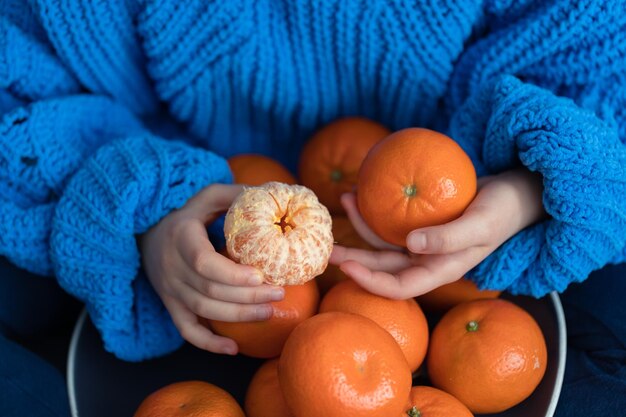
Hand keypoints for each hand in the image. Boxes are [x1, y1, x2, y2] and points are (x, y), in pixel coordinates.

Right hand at [139, 184, 284, 354]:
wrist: (145, 234)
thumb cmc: (184, 213)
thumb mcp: (204, 196)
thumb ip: (232, 194)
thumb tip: (269, 195)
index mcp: (181, 238)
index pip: (204, 263)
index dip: (233, 274)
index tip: (261, 274)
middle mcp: (172, 267)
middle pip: (210, 291)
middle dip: (248, 296)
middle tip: (278, 293)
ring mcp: (169, 290)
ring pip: (203, 310)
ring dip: (238, 316)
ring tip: (269, 312)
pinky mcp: (170, 305)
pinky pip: (186, 330)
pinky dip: (208, 343)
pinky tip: (233, 349)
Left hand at [330, 169, 546, 298]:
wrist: (515, 193)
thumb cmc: (502, 210)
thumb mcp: (480, 224)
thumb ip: (448, 238)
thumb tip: (411, 244)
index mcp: (440, 270)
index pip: (399, 287)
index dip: (370, 282)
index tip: (345, 265)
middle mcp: (427, 261)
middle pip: (382, 267)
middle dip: (352, 258)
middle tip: (324, 246)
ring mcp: (422, 243)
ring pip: (383, 243)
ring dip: (360, 225)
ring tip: (344, 197)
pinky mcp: (421, 224)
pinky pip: (391, 221)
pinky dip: (375, 209)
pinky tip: (362, 190)